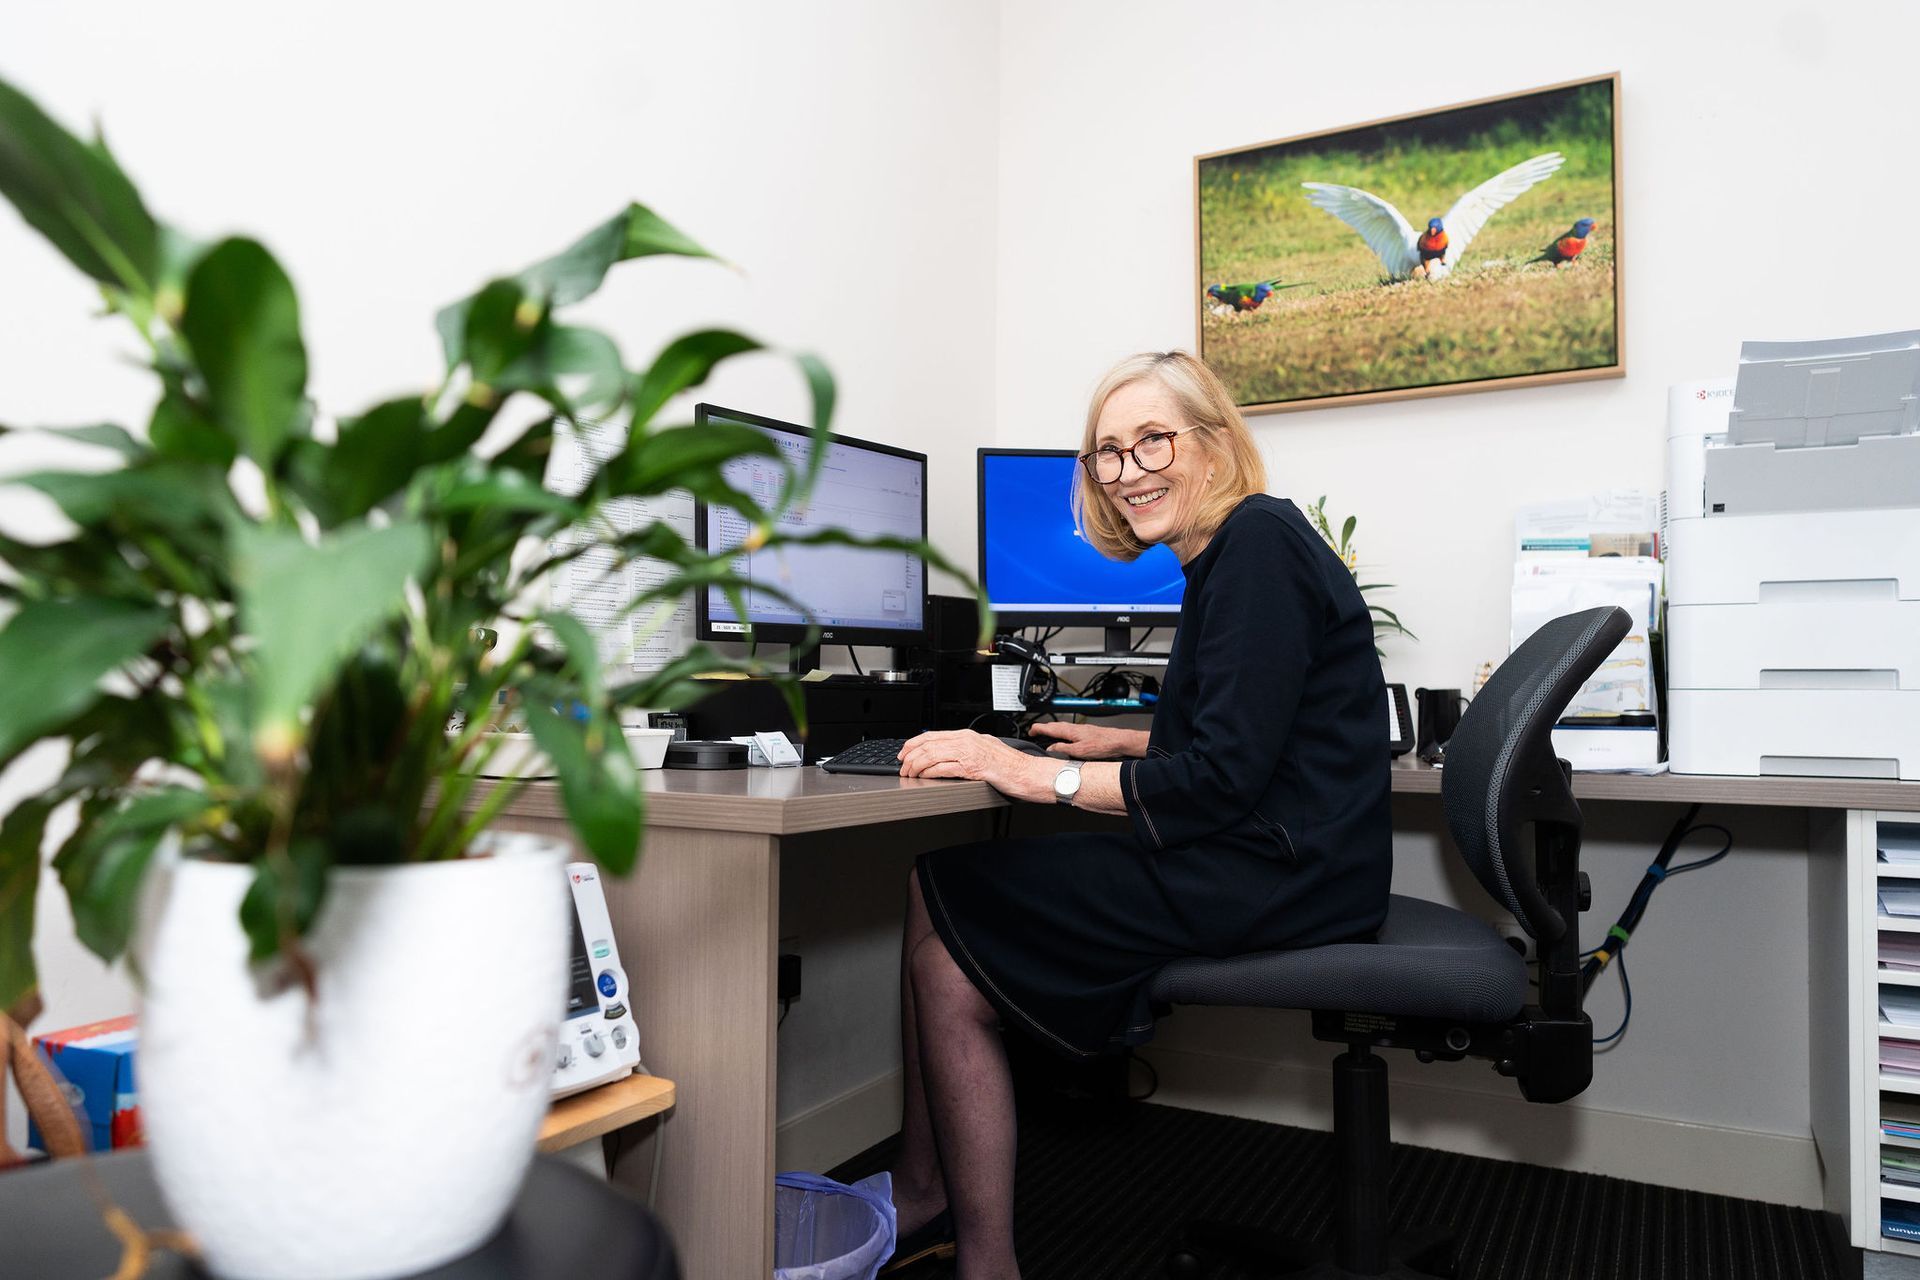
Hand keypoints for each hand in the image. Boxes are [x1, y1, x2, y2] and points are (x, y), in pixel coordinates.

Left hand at [896, 729, 1052, 800]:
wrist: (1030, 773)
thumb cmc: (1012, 766)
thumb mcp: (985, 751)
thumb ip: (967, 751)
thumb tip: (947, 756)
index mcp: (969, 736)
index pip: (933, 735)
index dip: (914, 743)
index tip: (904, 752)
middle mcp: (968, 741)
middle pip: (929, 744)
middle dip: (910, 756)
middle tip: (902, 766)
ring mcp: (971, 754)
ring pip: (933, 755)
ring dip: (916, 766)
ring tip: (909, 774)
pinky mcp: (974, 768)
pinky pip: (945, 768)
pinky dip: (930, 773)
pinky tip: (923, 777)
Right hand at [1026, 721, 1139, 760]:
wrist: (1119, 741)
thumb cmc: (1103, 745)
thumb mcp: (1080, 751)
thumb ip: (1063, 749)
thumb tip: (1051, 748)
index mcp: (1070, 731)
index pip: (1049, 728)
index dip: (1038, 729)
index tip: (1030, 731)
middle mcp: (1074, 728)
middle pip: (1054, 726)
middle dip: (1043, 728)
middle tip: (1035, 732)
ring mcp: (1081, 729)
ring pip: (1062, 727)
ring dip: (1052, 729)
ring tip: (1046, 734)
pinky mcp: (1086, 732)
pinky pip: (1069, 730)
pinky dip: (1061, 732)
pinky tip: (1065, 737)